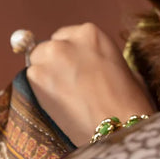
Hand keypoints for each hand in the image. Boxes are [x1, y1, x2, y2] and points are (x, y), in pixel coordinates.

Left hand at [27, 23, 154, 145]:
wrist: (119, 125)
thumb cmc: (128, 101)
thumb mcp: (121, 67)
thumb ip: (99, 58)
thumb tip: (88, 64)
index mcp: (91, 33)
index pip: (65, 36)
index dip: (69, 54)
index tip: (75, 68)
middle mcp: (67, 40)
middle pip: (48, 47)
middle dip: (54, 64)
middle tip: (68, 84)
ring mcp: (50, 56)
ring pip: (36, 62)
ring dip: (45, 76)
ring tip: (63, 97)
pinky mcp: (37, 76)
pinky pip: (31, 80)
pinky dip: (39, 91)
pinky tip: (57, 104)